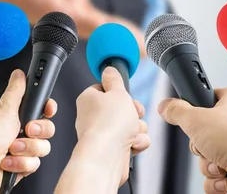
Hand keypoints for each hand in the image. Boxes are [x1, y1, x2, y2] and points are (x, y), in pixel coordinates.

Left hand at [0, 70, 56, 192]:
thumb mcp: (4, 108)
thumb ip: (16, 90)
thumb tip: (19, 73)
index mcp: (15, 115)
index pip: (41, 109)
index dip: (48, 109)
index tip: (47, 109)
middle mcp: (18, 132)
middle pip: (46, 129)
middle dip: (37, 131)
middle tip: (26, 129)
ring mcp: (19, 150)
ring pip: (42, 148)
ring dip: (26, 149)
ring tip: (10, 148)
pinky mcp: (19, 167)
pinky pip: (34, 165)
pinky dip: (20, 163)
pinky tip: (6, 162)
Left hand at [76, 67, 149, 184]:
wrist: (106, 157)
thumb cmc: (109, 123)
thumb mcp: (117, 92)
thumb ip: (115, 79)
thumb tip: (109, 69)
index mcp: (89, 99)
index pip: (105, 89)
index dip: (119, 91)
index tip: (126, 94)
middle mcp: (93, 116)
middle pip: (121, 107)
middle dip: (134, 111)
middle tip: (134, 112)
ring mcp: (104, 134)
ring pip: (130, 124)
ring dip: (137, 127)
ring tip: (132, 130)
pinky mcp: (113, 149)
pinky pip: (132, 141)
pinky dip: (136, 142)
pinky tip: (133, 144)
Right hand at [159, 87, 226, 192]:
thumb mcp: (196, 119)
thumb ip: (177, 111)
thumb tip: (165, 106)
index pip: (204, 100)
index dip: (193, 113)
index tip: (190, 120)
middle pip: (202, 134)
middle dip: (200, 147)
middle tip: (207, 146)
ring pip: (209, 156)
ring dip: (208, 166)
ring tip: (220, 166)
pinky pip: (220, 174)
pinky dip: (217, 180)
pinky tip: (225, 179)